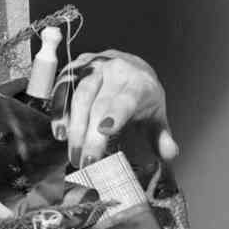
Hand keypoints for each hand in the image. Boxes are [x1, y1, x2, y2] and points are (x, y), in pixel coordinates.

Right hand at [54, 49, 180, 168]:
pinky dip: (58, 108)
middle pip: (98, 103)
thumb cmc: (143, 97)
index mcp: (139, 83)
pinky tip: (59, 130)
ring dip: (71, 123)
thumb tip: (170, 153)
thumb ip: (162, 137)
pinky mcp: (76, 68)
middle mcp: (115, 71)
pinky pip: (63, 87)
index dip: (114, 115)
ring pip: (78, 94)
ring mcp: (93, 67)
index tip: (105, 131)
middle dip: (89, 134)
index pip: (125, 100)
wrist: (131, 66)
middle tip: (85, 162)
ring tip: (70, 149)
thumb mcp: (157, 116)